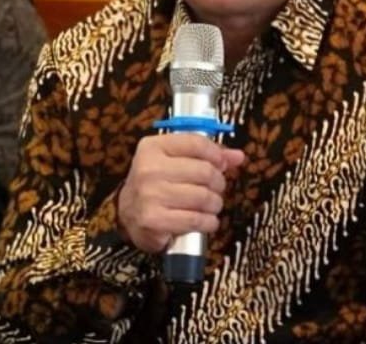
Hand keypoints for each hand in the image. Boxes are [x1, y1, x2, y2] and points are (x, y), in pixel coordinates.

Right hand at [117, 133, 244, 253]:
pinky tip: (207, 220)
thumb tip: (237, 156)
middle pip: (204, 171)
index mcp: (153, 147)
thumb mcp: (175, 161)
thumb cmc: (156, 183)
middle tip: (215, 189)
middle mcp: (148, 169)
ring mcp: (149, 195)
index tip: (221, 164)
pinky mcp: (153, 220)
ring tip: (210, 205)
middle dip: (218, 183)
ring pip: (203, 197)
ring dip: (214, 204)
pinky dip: (208, 222)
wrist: (128, 214)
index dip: (216, 154)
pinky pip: (195, 220)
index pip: (196, 143)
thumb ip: (206, 155)